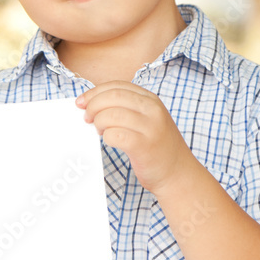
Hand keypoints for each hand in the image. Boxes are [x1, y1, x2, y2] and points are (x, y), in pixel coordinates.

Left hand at [76, 81, 195, 192]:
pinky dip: (106, 137)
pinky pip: (114, 135)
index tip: (81, 102)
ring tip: (100, 131)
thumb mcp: (147, 119)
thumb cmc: (157, 147)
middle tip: (87, 118)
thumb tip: (91, 104)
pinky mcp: (143, 146)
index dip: (95, 92)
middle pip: (112, 97)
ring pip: (110, 115)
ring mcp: (149, 128)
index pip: (117, 86)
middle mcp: (152, 110)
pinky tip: (110, 141)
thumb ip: (126, 108)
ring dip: (98, 123)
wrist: (178, 174)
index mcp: (151, 100)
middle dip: (93, 106)